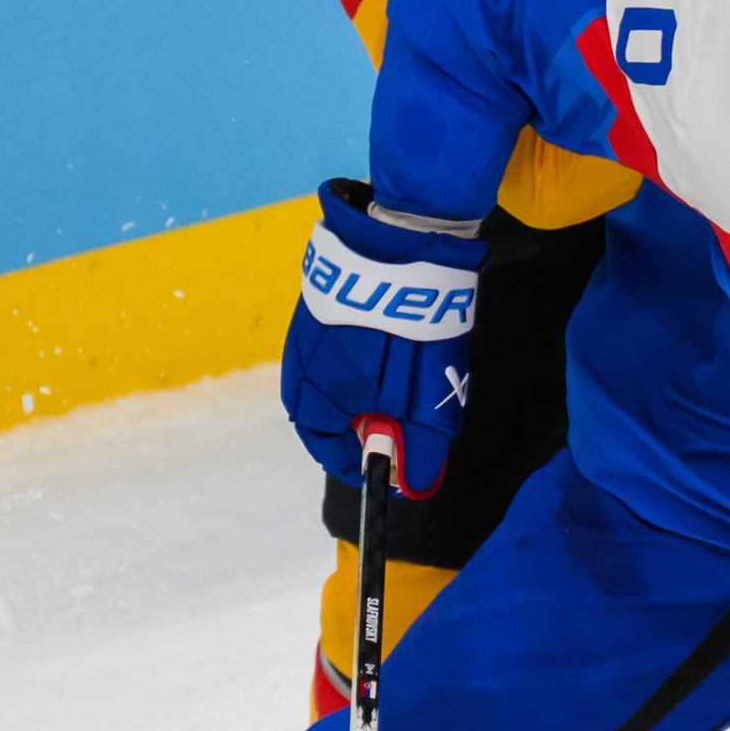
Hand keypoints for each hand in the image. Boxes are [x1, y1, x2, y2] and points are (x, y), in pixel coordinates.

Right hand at [281, 180, 482, 494]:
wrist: (403, 244)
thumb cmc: (414, 333)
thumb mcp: (428, 404)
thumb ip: (419, 450)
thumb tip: (413, 486)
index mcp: (318, 394)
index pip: (325, 445)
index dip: (354, 463)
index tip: (379, 471)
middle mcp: (301, 363)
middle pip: (318, 411)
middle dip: (350, 427)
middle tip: (384, 430)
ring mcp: (307, 327)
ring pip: (322, 376)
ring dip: (351, 391)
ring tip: (388, 390)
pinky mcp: (320, 299)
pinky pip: (329, 345)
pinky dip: (351, 360)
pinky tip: (381, 350)